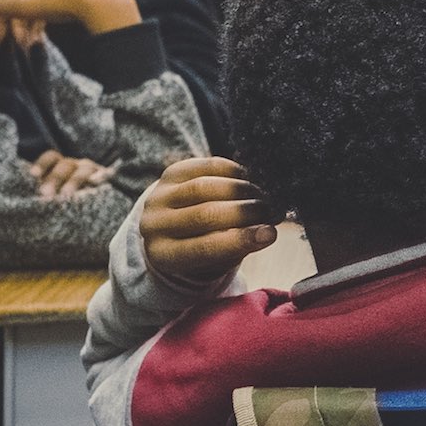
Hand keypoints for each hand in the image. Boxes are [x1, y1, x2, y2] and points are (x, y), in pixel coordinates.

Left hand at [29, 150, 115, 197]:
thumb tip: (22, 196)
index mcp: (61, 165)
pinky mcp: (106, 180)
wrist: (96, 209)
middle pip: (65, 165)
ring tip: (66, 196)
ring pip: (83, 171)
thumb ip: (41, 191)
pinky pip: (105, 176)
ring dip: (74, 182)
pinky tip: (97, 183)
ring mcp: (93, 172)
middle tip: (45, 194)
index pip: (51, 158)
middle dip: (55, 179)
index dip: (42, 164)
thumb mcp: (52, 193)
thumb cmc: (64, 201)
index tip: (32, 176)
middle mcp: (77, 165)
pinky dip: (102, 177)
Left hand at [140, 157, 280, 294]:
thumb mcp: (215, 258)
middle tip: (272, 212)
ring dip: (242, 191)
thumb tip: (267, 231)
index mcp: (163, 255)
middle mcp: (153, 225)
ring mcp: (158, 196)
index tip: (271, 234)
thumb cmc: (202, 246)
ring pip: (204, 188)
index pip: (204, 248)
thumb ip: (236, 247)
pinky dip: (232, 171)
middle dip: (245, 212)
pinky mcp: (169, 173)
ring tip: (263, 197)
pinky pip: (204, 167)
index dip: (241, 240)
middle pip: (205, 215)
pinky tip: (248, 180)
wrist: (171, 225)